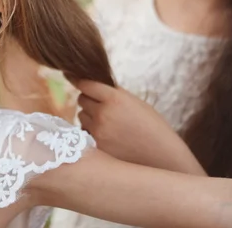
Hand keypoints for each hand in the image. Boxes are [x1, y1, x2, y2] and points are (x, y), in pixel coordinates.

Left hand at [74, 80, 204, 174]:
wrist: (163, 157)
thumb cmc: (153, 127)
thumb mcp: (137, 103)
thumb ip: (114, 94)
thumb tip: (93, 85)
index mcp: (115, 98)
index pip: (86, 84)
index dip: (77, 79)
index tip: (69, 74)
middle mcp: (104, 113)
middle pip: (82, 100)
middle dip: (89, 101)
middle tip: (102, 107)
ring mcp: (98, 132)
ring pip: (81, 117)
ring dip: (89, 117)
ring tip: (110, 125)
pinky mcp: (96, 147)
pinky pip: (84, 133)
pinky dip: (91, 133)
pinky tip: (108, 137)